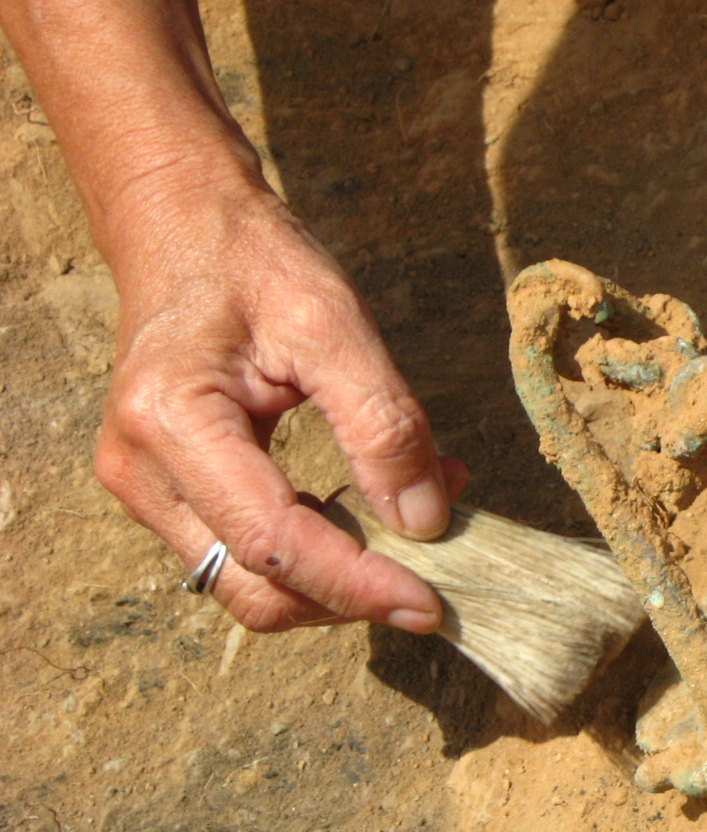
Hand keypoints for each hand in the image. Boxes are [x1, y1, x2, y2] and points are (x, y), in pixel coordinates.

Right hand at [95, 179, 466, 632]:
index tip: (432, 604)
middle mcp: (141, 472)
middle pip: (258, 586)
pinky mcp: (169, 494)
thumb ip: (382, 424)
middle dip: (352, 594)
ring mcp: (147, 490)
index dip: (357, 585)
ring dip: (341, 575)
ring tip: (417, 517)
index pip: (274, 544)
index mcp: (172, 422)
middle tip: (440, 568)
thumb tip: (424, 521)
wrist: (181, 227)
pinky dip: (319, 551)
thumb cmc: (252, 262)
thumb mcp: (334, 323)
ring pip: (252, 583)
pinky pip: (246, 553)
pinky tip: (374, 509)